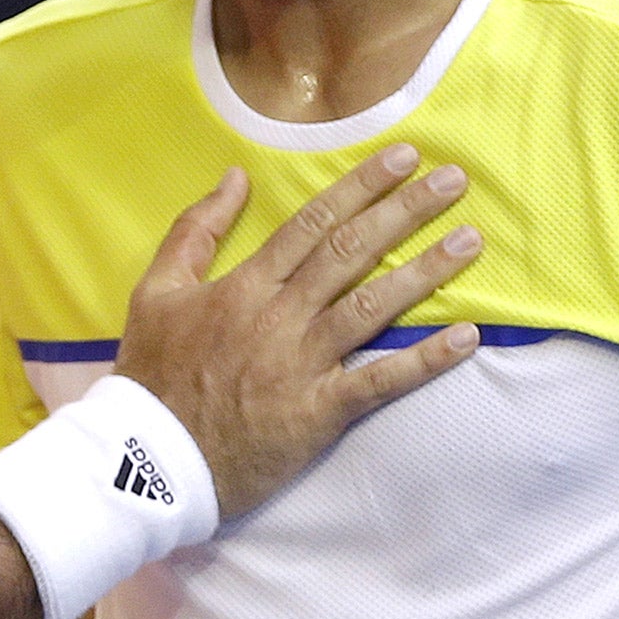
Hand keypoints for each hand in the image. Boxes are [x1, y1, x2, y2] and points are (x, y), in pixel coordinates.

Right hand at [116, 145, 480, 519]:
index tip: (402, 158)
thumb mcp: (155, 291)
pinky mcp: (318, 412)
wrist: (149, 460)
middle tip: (452, 180)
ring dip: (425, 271)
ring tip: (469, 240)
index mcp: (244, 285)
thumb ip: (194, 231)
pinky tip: (464, 338)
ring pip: (373, 306)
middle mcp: (279, 316)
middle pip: (351, 252)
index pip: (313, 223)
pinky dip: (424, 360)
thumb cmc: (152, 375)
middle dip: (405, 211)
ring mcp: (302, 364)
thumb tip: (233, 177)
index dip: (361, 186)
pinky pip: (380, 382)